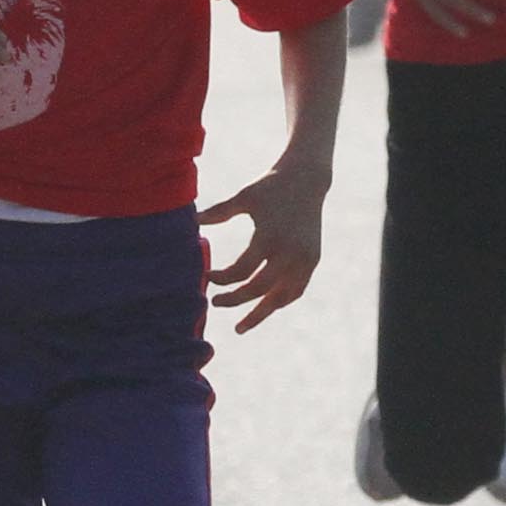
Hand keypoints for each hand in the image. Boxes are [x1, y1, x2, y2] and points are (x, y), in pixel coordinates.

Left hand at [199, 160, 328, 333]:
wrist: (307, 179)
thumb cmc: (270, 187)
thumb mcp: (243, 197)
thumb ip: (219, 212)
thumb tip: (193, 221)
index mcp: (269, 237)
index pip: (241, 271)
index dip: (222, 279)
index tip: (208, 276)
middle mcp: (289, 252)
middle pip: (259, 290)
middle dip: (235, 300)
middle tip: (216, 303)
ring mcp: (304, 259)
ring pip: (280, 297)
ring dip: (260, 313)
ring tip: (240, 326)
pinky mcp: (313, 260)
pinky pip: (296, 289)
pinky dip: (280, 301)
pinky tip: (265, 307)